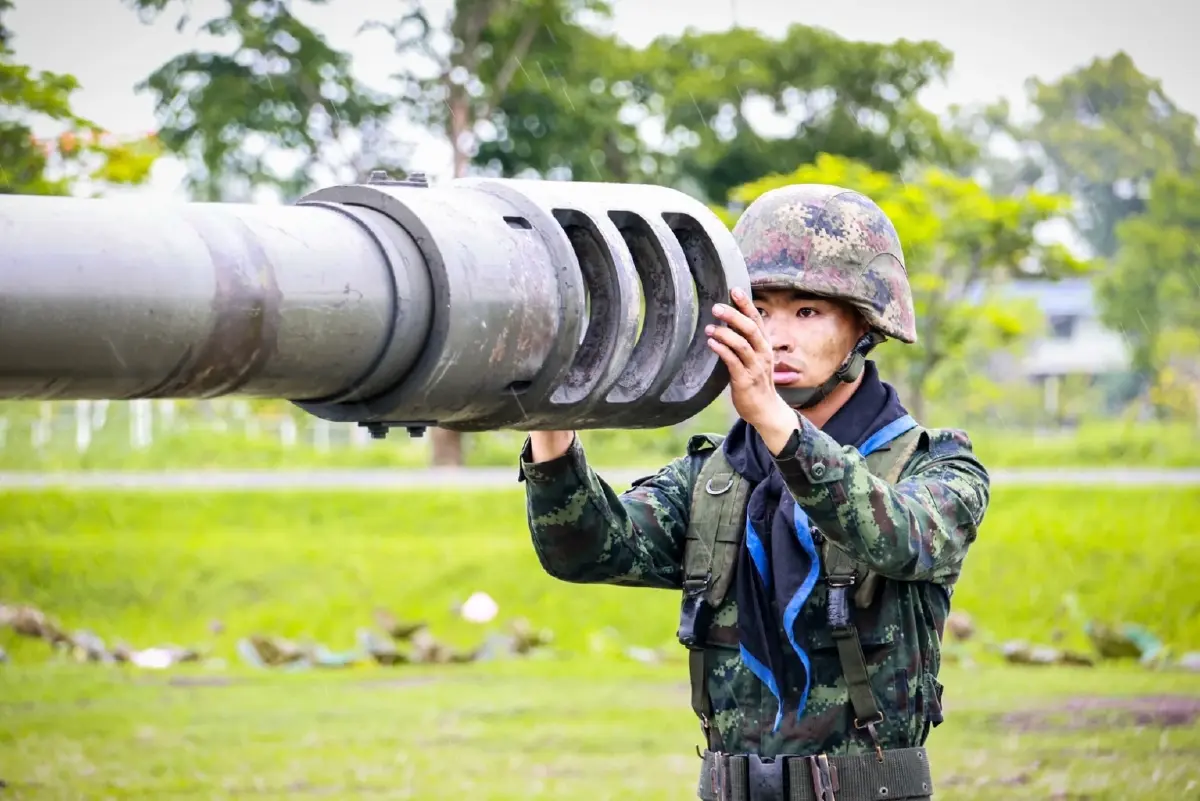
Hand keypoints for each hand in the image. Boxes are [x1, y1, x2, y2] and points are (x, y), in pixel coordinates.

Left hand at [706, 288, 792, 432]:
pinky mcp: (745, 380)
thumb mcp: (754, 358)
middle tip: (716, 307)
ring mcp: (755, 367)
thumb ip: (744, 341)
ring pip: (742, 344)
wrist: (766, 409)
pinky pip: (733, 362)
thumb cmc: (756, 381)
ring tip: (709, 328)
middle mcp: (762, 353)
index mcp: (764, 345)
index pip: (757, 320)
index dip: (746, 304)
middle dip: (733, 315)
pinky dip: (722, 350)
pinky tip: (711, 343)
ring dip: (724, 333)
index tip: (734, 290)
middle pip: (750, 329)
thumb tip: (726, 322)